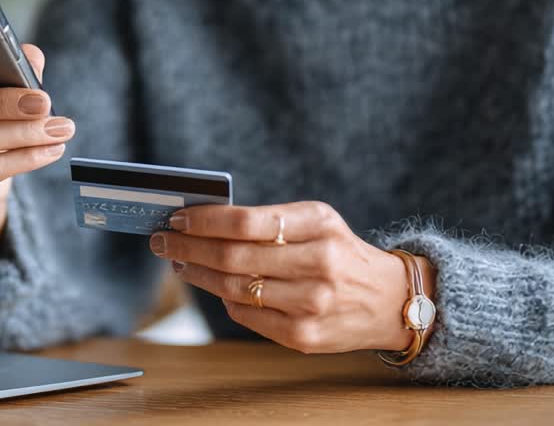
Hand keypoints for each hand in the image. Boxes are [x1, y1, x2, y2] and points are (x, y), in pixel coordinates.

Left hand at [149, 201, 417, 353]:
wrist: (389, 299)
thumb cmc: (341, 252)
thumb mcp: (318, 221)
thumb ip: (269, 220)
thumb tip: (203, 221)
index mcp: (319, 225)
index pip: (246, 222)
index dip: (204, 221)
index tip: (178, 218)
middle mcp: (318, 263)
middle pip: (233, 256)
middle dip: (188, 247)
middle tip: (163, 241)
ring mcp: (311, 303)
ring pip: (234, 289)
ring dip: (198, 275)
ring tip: (181, 263)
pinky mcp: (304, 335)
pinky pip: (247, 316)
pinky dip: (225, 300)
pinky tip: (215, 288)